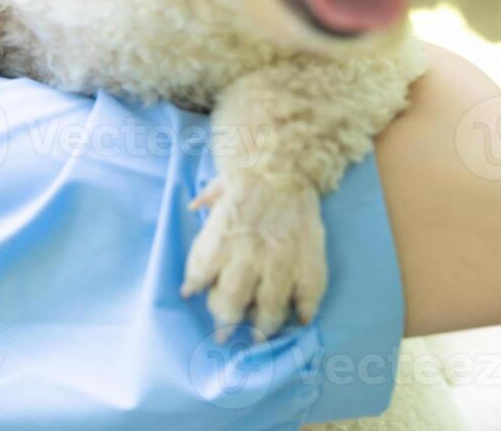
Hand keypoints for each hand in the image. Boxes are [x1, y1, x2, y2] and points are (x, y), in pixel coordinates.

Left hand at [181, 175, 327, 338]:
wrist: (286, 163)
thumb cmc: (250, 175)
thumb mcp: (219, 186)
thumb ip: (205, 203)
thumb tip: (190, 208)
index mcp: (220, 240)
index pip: (200, 276)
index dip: (195, 288)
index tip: (193, 296)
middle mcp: (247, 258)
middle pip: (231, 305)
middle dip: (225, 323)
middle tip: (224, 335)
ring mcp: (280, 264)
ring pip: (269, 312)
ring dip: (262, 329)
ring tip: (257, 337)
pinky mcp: (309, 264)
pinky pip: (308, 299)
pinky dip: (304, 313)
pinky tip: (299, 319)